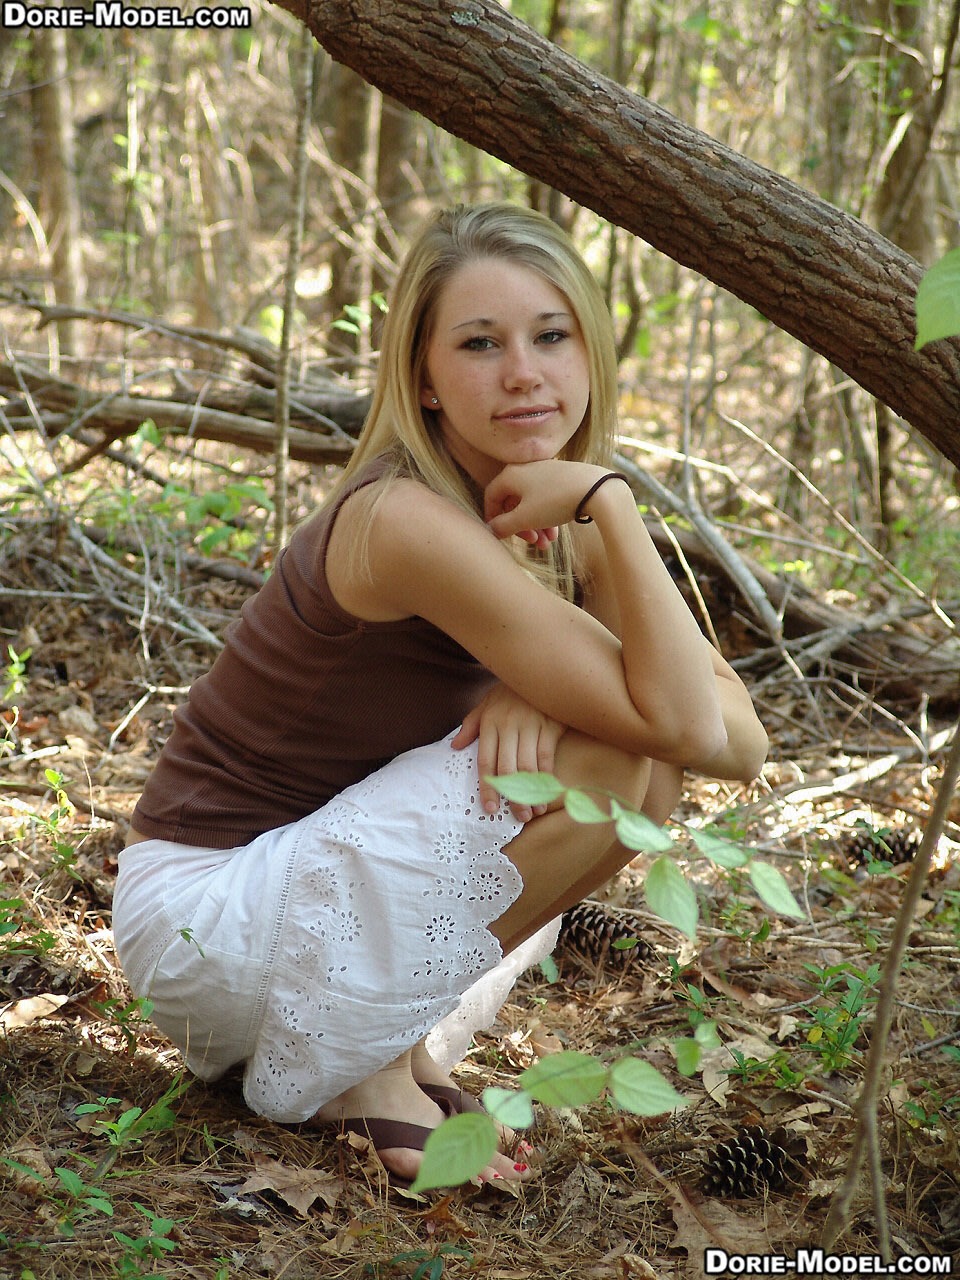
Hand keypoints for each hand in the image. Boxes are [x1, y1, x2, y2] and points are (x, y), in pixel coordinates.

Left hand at [451, 683, 566, 821]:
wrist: (538, 668)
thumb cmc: (509, 691)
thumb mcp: (486, 704)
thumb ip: (471, 726)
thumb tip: (454, 746)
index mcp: (490, 722)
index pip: (485, 761)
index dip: (487, 787)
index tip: (490, 808)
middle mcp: (508, 725)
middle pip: (507, 768)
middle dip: (511, 796)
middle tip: (515, 816)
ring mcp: (530, 725)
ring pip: (528, 766)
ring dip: (530, 792)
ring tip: (532, 811)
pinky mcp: (550, 725)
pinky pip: (547, 756)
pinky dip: (547, 777)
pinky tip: (547, 792)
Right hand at [484, 461, 609, 542]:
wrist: (596, 489)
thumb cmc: (555, 502)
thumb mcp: (525, 518)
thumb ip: (503, 526)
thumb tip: (491, 530)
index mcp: (511, 474)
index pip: (492, 496)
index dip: (492, 518)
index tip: (500, 535)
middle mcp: (525, 469)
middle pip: (513, 502)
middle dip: (520, 527)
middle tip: (531, 542)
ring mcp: (544, 471)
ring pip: (531, 503)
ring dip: (535, 526)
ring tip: (546, 544)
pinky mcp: (560, 477)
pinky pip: (545, 498)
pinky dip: (546, 516)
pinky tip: (555, 533)